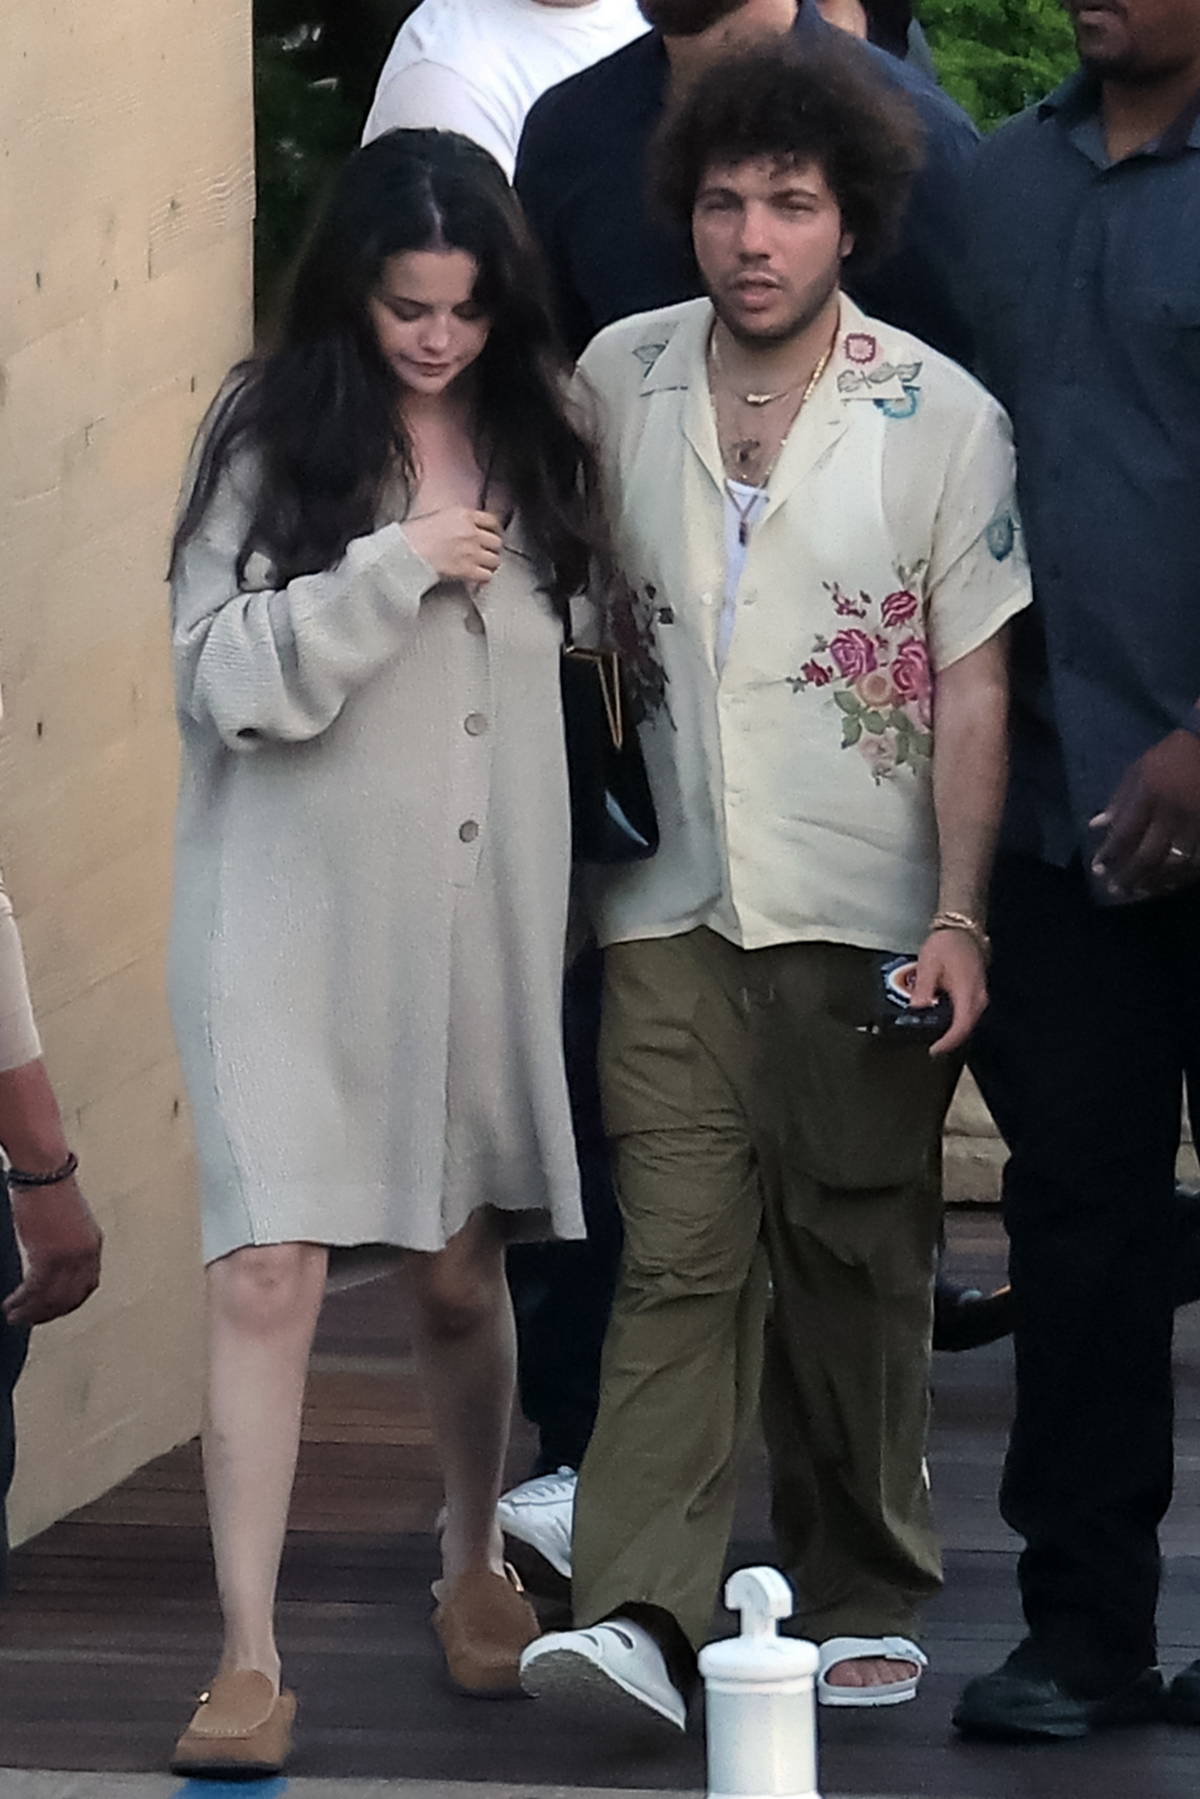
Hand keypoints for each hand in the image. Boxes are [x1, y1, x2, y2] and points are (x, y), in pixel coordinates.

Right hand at [5, 1178, 102, 1327]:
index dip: (70, 1303)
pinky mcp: (48, 1257)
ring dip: (32, 1313)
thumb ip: (67, 1244)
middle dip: (49, 1314)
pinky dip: (22, 1302)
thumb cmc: (50, 1189)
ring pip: (52, 1299)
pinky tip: (10, 1306)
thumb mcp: (68, 1222)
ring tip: (15, 1317)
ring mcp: (69, 1257)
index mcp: (93, 1245)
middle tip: (30, 1320)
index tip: (53, 1311)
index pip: (87, 1286)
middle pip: (71, 1298)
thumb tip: (52, 1265)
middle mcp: (86, 1254)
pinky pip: (35, 1290)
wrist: (44, 1172)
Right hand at [401, 508, 502, 585]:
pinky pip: (487, 575)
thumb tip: (466, 529)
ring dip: (489, 564)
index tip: (493, 535)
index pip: (492, 521)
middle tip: (486, 553)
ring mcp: (471, 551)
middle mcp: (470, 532)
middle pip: (496, 542)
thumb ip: (457, 521)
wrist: (406, 552)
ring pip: (495, 560)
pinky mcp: (467, 570)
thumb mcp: (438, 516)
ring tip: (482, 567)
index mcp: (463, 515)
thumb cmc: (413, 536)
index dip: (494, 530)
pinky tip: (478, 577)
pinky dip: (484, 578)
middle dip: (491, 549)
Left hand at [910, 928, 987, 1056]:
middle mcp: (978, 997)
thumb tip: (916, 1009)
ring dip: (951, 1029)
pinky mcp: (977, 993)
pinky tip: (939, 1017)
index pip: (961, 1026)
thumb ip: (923, 988)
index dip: (947, 1042)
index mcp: (967, 991)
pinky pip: (967, 1013)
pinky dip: (954, 1019)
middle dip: (947, 1039)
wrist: (963, 928)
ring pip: (967, 1022)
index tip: (933, 1050)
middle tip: (929, 1044)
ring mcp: (980, 995)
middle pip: (965, 1028)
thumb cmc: (946, 944)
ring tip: (931, 1032)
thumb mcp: (928, 964)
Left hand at [1090, 729, 1199, 899]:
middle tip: (1115, 890)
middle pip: (1148, 855)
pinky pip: (1198, 862)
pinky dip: (1182, 876)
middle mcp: (1173, 813)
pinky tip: (1170, 883)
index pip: (1125, 833)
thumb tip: (1096, 827)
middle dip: (1129, 876)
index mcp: (1150, 794)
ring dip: (1155, 882)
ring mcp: (1198, 823)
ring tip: (1140, 891)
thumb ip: (1119, 799)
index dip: (1110, 855)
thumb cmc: (1173, 756)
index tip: (1098, 869)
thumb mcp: (1140, 769)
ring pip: (1175, 865)